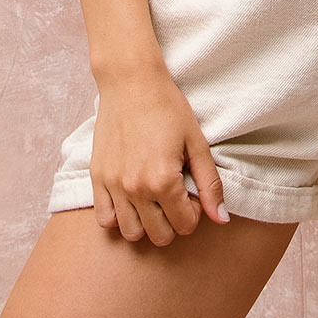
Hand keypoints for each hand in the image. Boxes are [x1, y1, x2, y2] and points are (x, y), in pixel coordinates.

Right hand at [89, 62, 229, 244]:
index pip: (185, 225)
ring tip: (153, 198)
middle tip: (175, 195)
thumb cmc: (167, 107)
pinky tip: (131, 197)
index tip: (192, 192)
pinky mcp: (96, 178)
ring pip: (131, 233)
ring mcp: (112, 185)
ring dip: (146, 223)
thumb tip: (222, 219)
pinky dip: (119, 217)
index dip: (195, 212)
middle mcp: (135, 188)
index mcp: (163, 180)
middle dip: (173, 221)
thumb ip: (210, 184)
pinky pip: (104, 218)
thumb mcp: (197, 143)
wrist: (131, 82)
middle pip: (159, 235)